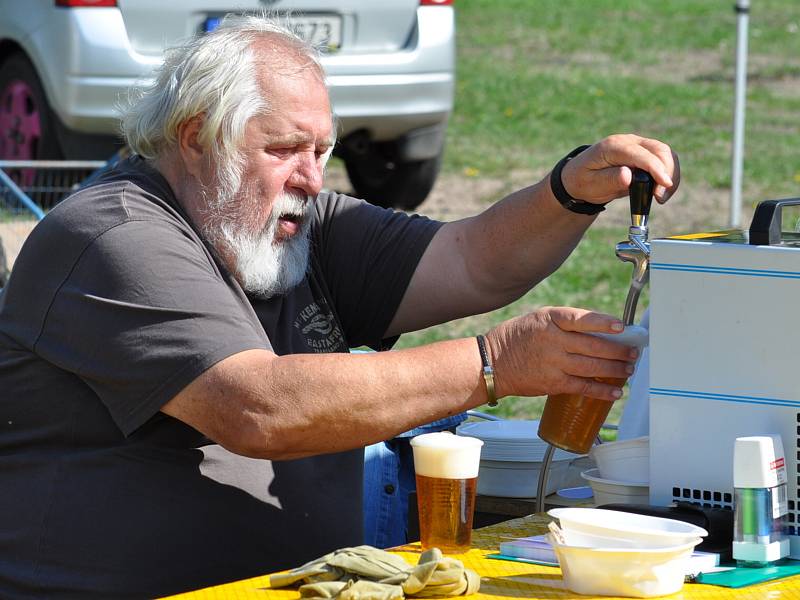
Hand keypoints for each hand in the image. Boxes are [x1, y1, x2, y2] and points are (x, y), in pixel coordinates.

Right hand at [484, 306, 637, 400]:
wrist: (492, 363)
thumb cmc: (517, 338)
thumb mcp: (538, 320)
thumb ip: (565, 323)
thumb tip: (600, 332)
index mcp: (550, 320)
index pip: (582, 319)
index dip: (604, 323)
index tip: (622, 327)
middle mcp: (553, 340)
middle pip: (594, 345)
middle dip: (618, 350)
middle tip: (633, 352)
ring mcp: (553, 363)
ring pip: (592, 367)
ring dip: (615, 370)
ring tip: (628, 370)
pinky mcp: (553, 383)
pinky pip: (583, 387)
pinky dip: (601, 390)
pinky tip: (615, 392)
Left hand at [560, 134, 679, 204]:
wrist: (580, 177)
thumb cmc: (583, 181)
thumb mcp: (591, 184)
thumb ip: (609, 179)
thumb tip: (628, 176)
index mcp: (612, 147)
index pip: (640, 154)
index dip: (655, 169)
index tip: (664, 185)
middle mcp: (628, 141)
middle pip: (659, 150)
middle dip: (667, 173)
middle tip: (660, 198)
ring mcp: (637, 144)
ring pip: (665, 153)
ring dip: (670, 174)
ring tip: (661, 197)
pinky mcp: (644, 152)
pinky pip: (664, 159)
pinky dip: (668, 174)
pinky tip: (661, 190)